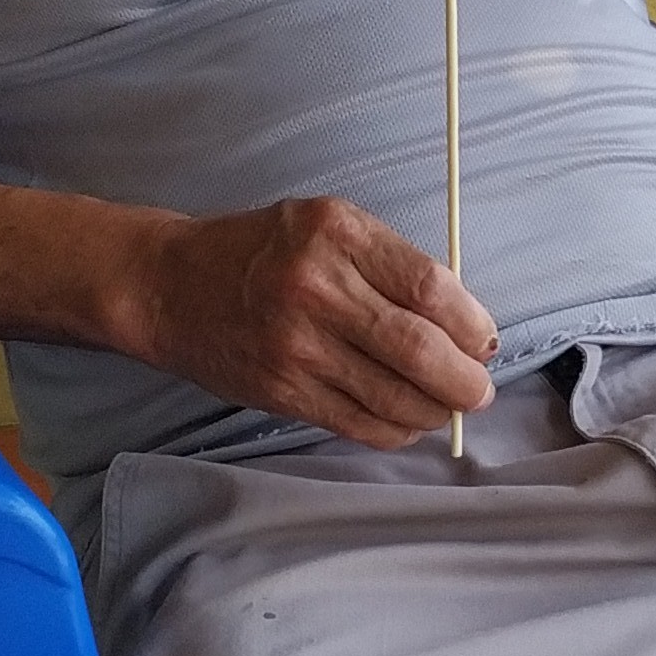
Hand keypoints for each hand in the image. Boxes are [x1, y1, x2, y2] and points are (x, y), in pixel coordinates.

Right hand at [130, 197, 498, 444]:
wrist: (171, 286)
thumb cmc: (259, 252)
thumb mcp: (326, 226)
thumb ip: (391, 263)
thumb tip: (463, 320)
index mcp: (336, 234)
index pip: (430, 288)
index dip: (472, 324)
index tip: (485, 340)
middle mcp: (315, 288)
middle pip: (419, 349)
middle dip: (465, 380)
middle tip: (478, 389)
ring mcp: (296, 345)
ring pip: (394, 396)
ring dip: (435, 411)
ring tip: (444, 405)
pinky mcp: (281, 390)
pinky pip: (359, 424)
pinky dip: (395, 430)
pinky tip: (405, 420)